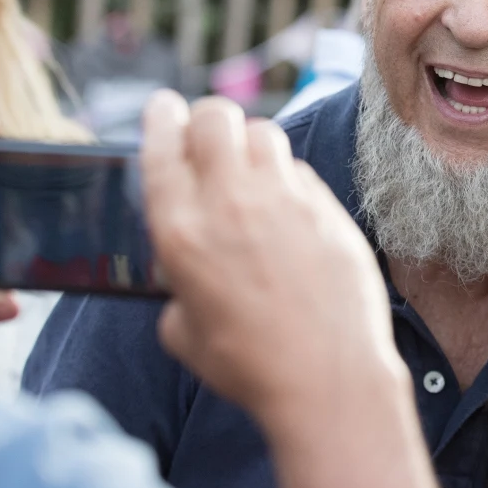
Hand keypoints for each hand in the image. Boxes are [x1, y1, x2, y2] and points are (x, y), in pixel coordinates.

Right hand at [141, 92, 404, 425]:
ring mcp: (284, 200)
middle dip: (205, 117)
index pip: (161, 144)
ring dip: (247, 141)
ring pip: (263, 131)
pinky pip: (298, 171)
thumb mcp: (182, 331)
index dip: (160, 117)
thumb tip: (184, 266)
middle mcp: (230, 203)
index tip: (163, 108)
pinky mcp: (327, 208)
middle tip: (205, 135)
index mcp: (181, 230)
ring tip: (246, 167)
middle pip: (215, 116)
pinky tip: (284, 208)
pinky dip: (284, 179)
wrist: (327, 378)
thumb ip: (175, 283)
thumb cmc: (248, 365)